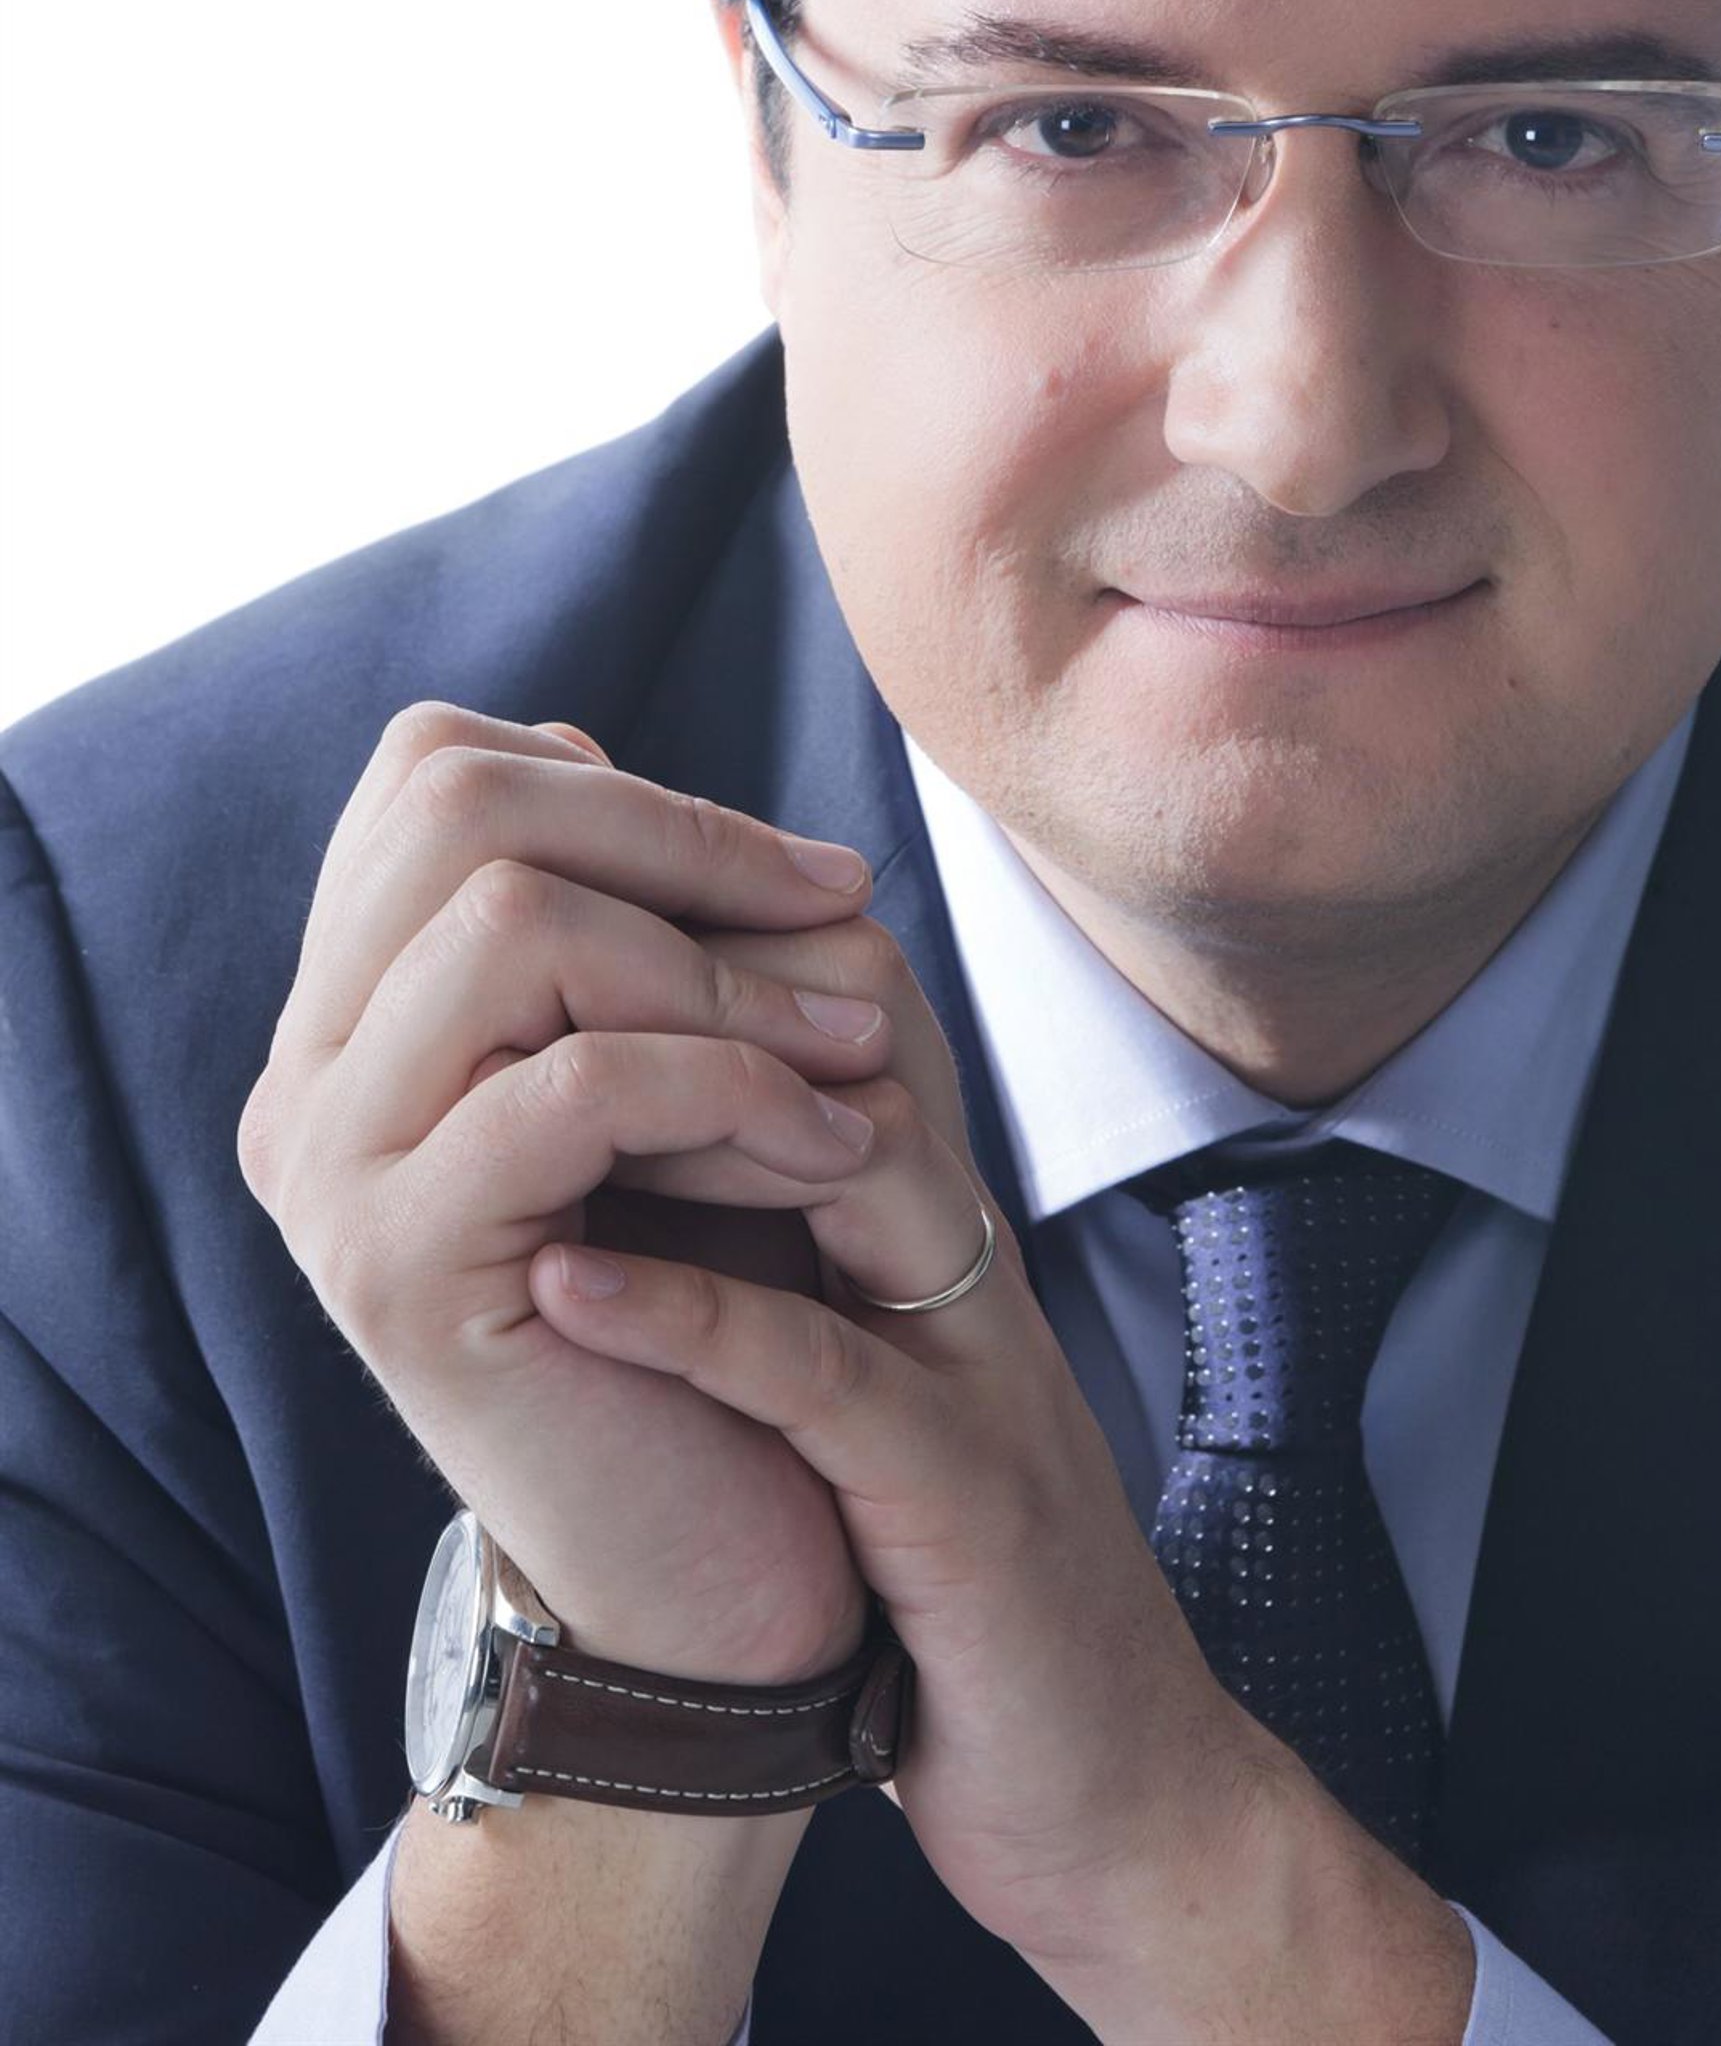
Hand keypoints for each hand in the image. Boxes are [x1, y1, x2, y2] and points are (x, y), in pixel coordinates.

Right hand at [235, 701, 898, 1685]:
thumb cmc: (715, 1286)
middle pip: (456, 806)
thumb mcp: (674, 1063)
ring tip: (855, 1051)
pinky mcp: (391, 1268)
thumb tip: (585, 729)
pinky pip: (566, 1088)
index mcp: (361, 1007)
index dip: (634, 787)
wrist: (708, 1548)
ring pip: (505, 925)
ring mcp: (328, 1166)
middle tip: (843, 914)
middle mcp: (307, 1069)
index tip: (801, 874)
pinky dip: (726, 1087)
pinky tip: (827, 1143)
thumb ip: (615, 917)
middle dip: (682, 841)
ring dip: (718, 973)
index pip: (440, 771)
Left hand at [522, 906, 1295, 1979]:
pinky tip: (559, 1283)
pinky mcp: (962, 1501)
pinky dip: (693, 1314)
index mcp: (934, 1223)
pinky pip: (824, 1373)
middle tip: (502, 960)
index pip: (839, 998)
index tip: (533, 930)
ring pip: (854, 1157)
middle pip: (854, 1025)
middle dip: (680, 971)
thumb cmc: (944, 1566)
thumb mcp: (860, 1363)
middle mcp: (966, 1259)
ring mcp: (974, 1368)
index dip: (694, 934)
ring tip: (510, 1074)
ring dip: (680, 1101)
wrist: (1105, 1780)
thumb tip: (613, 1137)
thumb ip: (773, 1241)